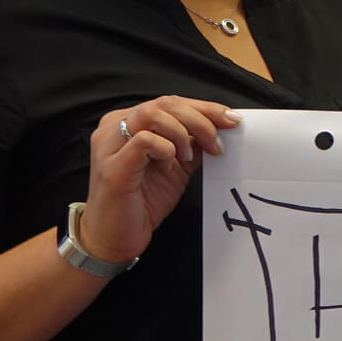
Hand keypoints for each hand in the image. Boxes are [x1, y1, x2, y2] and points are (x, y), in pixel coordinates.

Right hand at [80, 97, 242, 263]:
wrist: (116, 238)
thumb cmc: (143, 200)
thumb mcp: (177, 166)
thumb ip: (193, 144)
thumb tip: (222, 128)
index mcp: (129, 122)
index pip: (170, 102)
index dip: (204, 108)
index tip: (232, 120)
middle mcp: (114, 127)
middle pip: (164, 104)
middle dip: (200, 119)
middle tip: (218, 143)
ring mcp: (110, 145)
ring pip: (152, 114)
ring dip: (182, 132)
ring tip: (189, 157)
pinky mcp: (113, 167)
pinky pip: (144, 140)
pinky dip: (166, 148)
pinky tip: (171, 164)